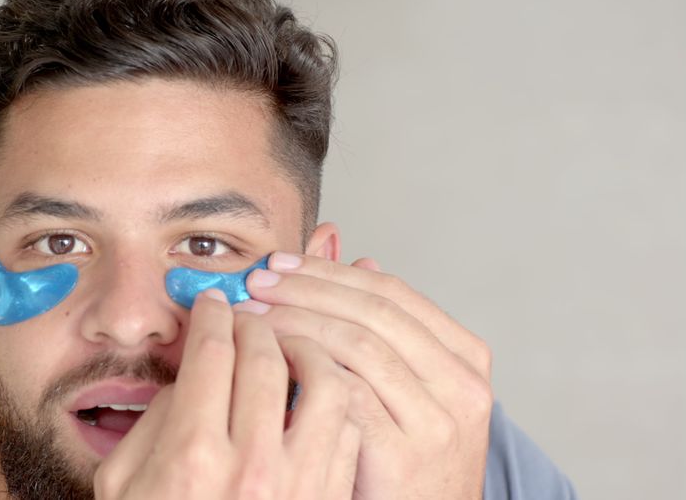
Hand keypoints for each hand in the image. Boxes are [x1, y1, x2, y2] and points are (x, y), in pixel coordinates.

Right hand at [94, 288, 359, 499]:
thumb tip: (190, 375)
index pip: (212, 353)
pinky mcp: (331, 498)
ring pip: (324, 382)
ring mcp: (300, 484)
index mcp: (192, 455)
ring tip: (291, 343)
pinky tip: (316, 390)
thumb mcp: (122, 484)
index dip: (213, 316)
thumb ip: (153, 423)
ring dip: (309, 348)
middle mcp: (251, 466)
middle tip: (249, 313)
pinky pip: (347, 427)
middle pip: (265, 356)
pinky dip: (335, 397)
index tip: (213, 305)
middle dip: (257, 320)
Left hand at [242, 254, 493, 499]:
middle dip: (306, 289)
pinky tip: (268, 362)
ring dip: (295, 323)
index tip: (281, 262)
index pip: (392, 293)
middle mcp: (463, 386)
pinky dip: (302, 368)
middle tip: (257, 281)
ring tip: (252, 316)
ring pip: (358, 345)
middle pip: (374, 311)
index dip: (330, 272)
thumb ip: (380, 327)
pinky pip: (346, 393)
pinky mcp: (403, 456)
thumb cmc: (401, 462)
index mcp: (466, 359)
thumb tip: (353, 255)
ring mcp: (438, 422)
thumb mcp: (403, 389)